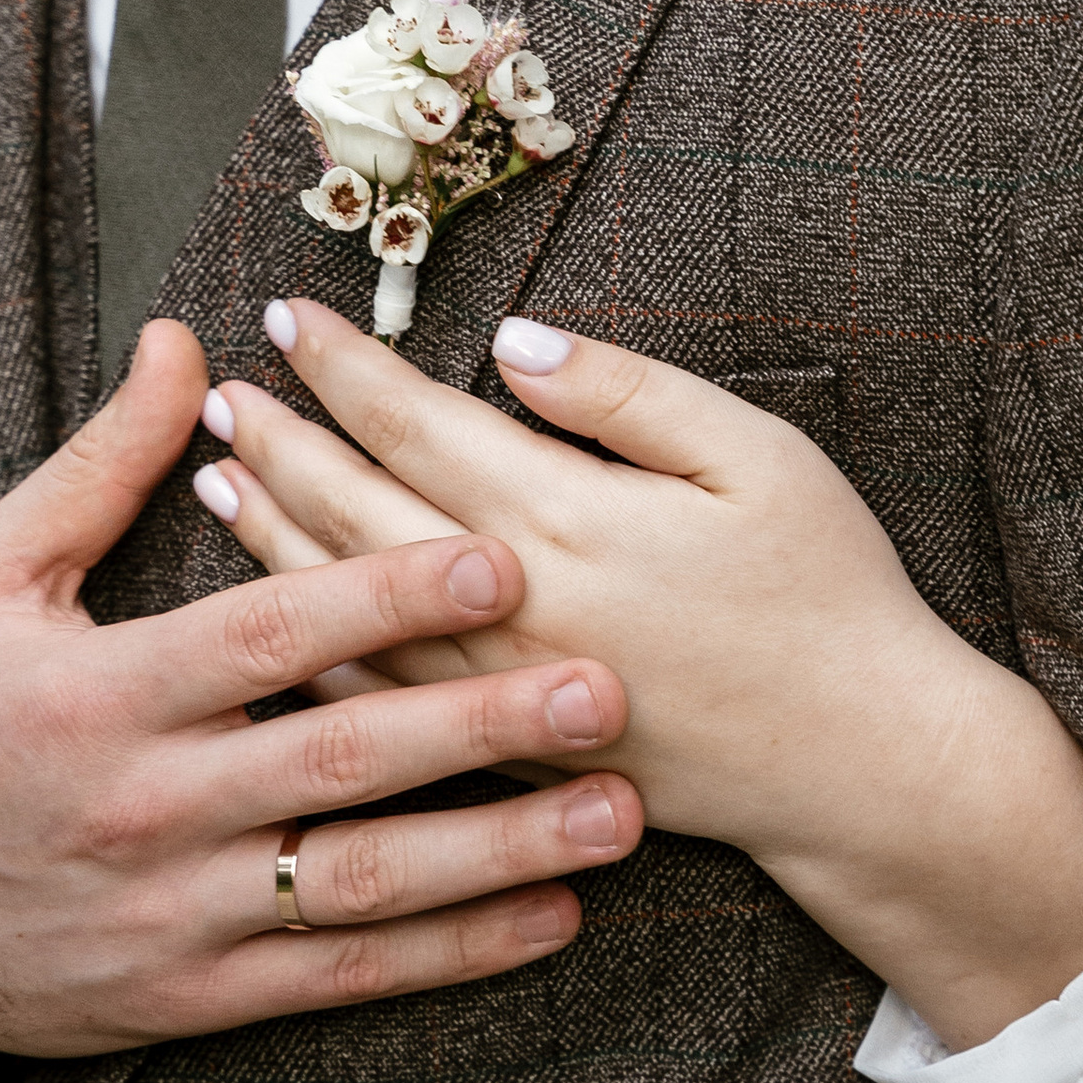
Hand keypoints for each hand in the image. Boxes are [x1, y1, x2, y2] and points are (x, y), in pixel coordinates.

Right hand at [0, 322, 643, 1082]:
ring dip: (500, 852)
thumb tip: (183, 341)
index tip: (502, 560)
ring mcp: (166, 914)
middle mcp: (139, 807)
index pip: (269, 635)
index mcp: (97, 692)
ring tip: (623, 814)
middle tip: (607, 686)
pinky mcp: (182, 998)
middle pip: (337, 763)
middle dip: (483, 726)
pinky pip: (336, 977)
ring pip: (358, 885)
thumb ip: (98, 463)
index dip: (386, 598)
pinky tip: (549, 917)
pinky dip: (448, 953)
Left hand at [197, 299, 1082, 1048]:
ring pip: (350, 608)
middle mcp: (518, 611)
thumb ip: (628, 395)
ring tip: (217, 478)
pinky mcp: (515, 754)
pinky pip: (381, 698)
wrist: (865, 766)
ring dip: (274, 537)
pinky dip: (315, 647)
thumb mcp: (758, 459)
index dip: (347, 367)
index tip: (287, 316)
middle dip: (283, 442)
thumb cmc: (828, 594)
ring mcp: (505, 696)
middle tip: (224, 390)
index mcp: (575, 523)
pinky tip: (280, 615)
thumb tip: (512, 341)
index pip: (423, 426)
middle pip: (360, 512)